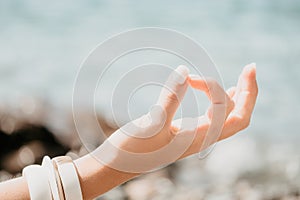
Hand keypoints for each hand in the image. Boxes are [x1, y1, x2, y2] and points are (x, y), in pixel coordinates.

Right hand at [92, 64, 257, 172]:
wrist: (117, 166)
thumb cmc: (131, 150)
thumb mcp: (151, 124)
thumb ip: (170, 98)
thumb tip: (184, 70)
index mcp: (198, 138)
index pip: (230, 113)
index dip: (220, 89)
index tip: (190, 78)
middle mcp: (201, 138)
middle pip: (238, 116)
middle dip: (249, 92)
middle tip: (251, 68)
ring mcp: (194, 135)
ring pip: (227, 117)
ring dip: (238, 97)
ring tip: (244, 78)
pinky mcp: (184, 132)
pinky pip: (213, 118)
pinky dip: (221, 102)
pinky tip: (221, 94)